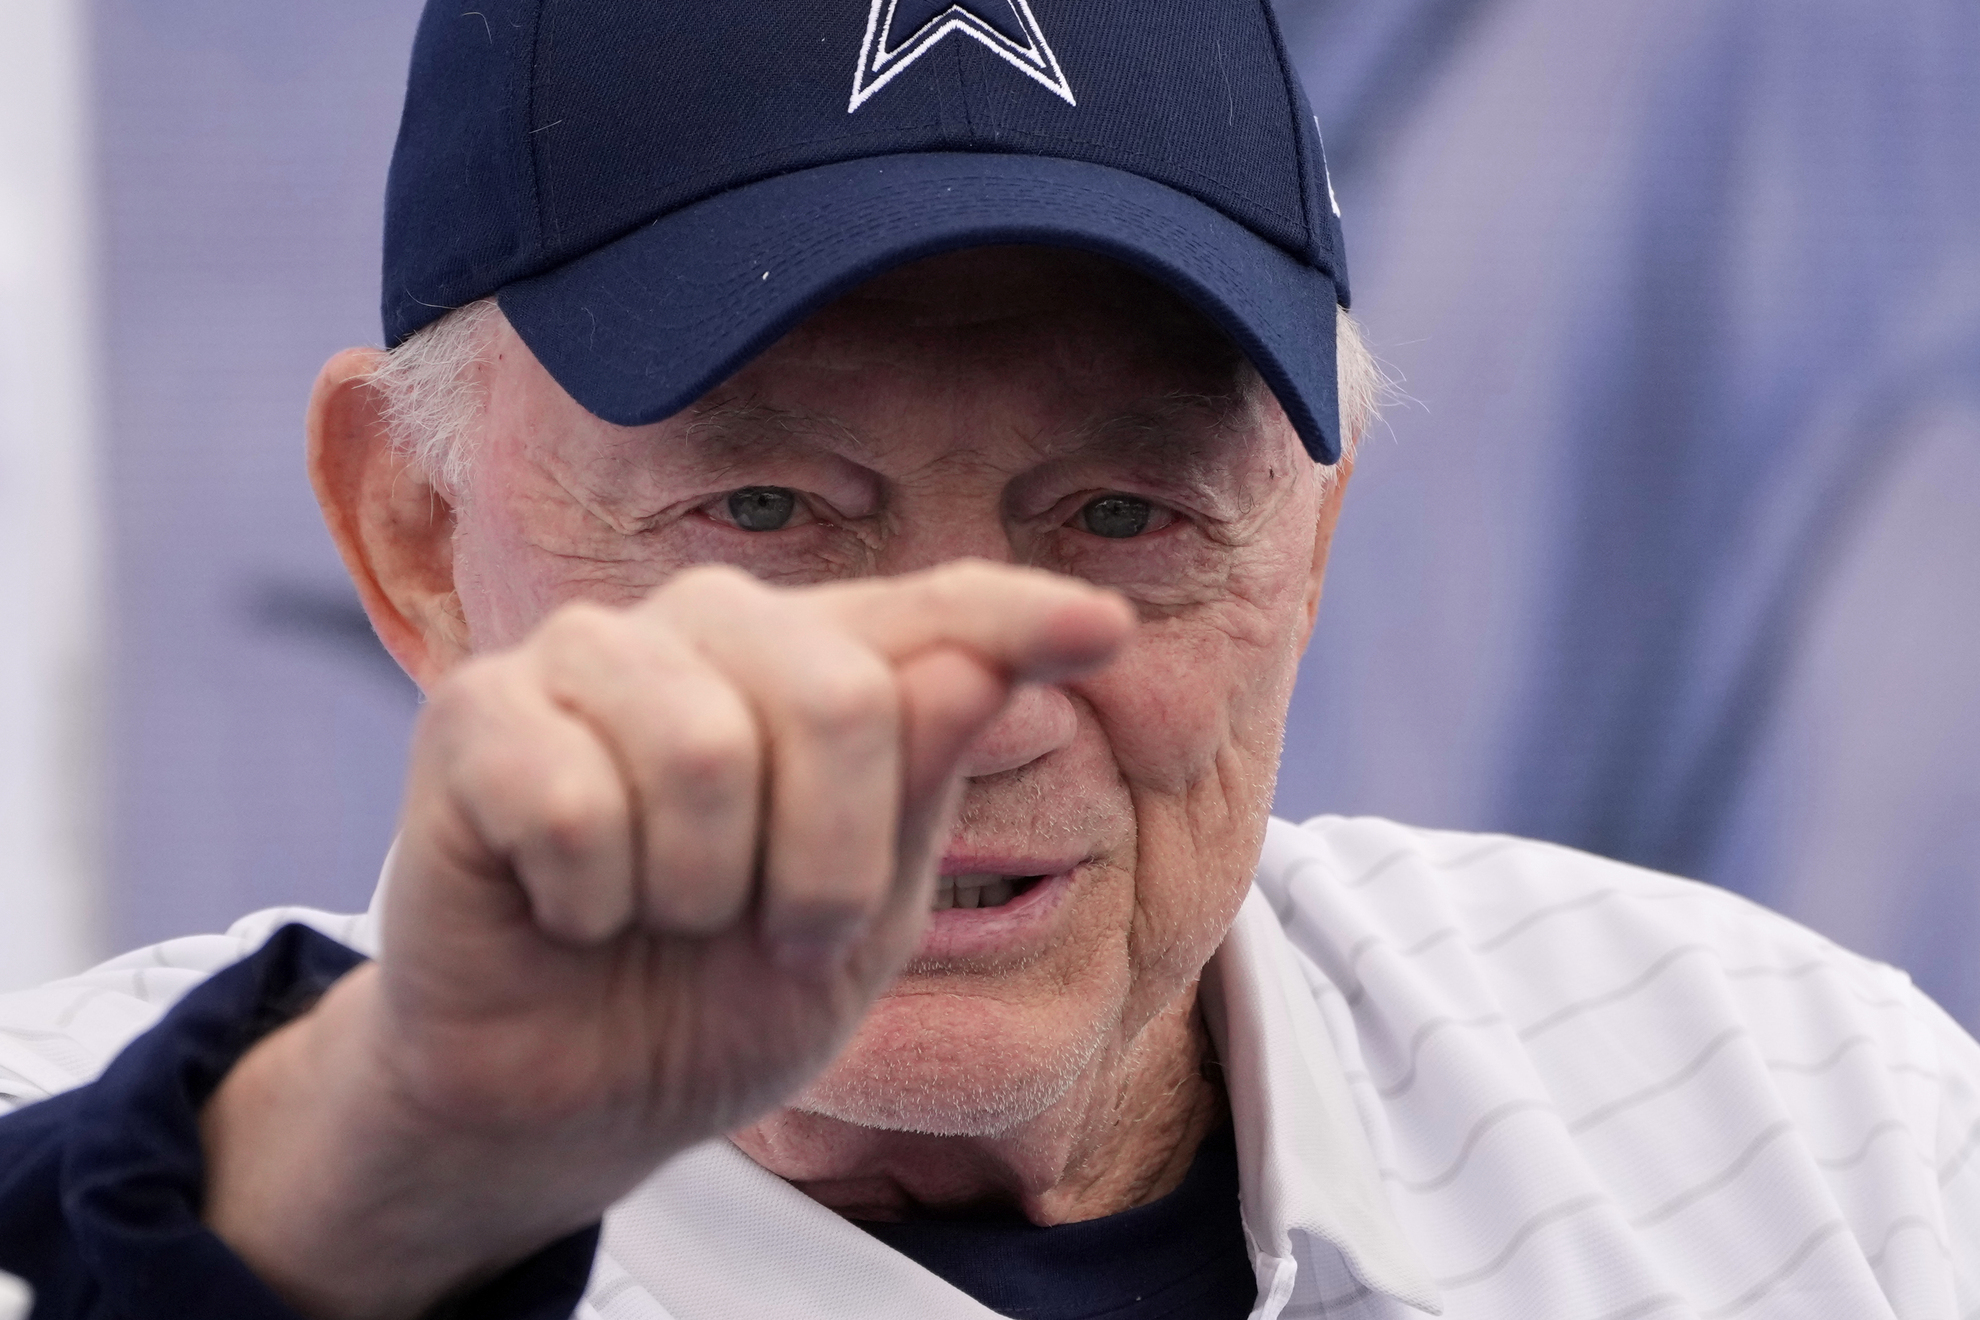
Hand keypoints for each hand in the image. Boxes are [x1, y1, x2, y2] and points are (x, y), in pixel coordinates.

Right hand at [200, 561, 1132, 1319]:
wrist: (573, 1099)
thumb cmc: (724, 992)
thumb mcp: (862, 920)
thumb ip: (917, 788)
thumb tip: (977, 662)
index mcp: (820, 666)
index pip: (935, 614)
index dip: (1016, 616)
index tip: (1104, 629)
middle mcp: (711, 630)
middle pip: (837, 693)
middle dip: (829, 866)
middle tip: (776, 932)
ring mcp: (589, 658)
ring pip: (700, 745)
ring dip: (701, 891)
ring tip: (664, 917)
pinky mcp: (475, 712)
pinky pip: (572, 798)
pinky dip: (591, 900)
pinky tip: (569, 909)